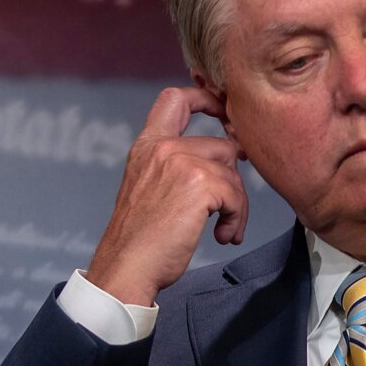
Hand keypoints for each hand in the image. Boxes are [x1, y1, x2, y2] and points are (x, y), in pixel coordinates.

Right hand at [86, 85, 249, 305]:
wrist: (128, 266)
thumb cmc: (140, 239)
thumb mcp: (149, 187)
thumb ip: (175, 166)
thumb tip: (225, 159)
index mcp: (147, 146)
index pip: (175, 98)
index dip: (206, 98)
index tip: (226, 114)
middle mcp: (162, 147)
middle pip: (222, 146)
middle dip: (233, 181)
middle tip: (229, 209)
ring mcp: (180, 163)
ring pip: (233, 173)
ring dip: (237, 206)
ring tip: (225, 229)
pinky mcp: (199, 184)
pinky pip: (236, 195)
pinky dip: (237, 218)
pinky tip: (222, 236)